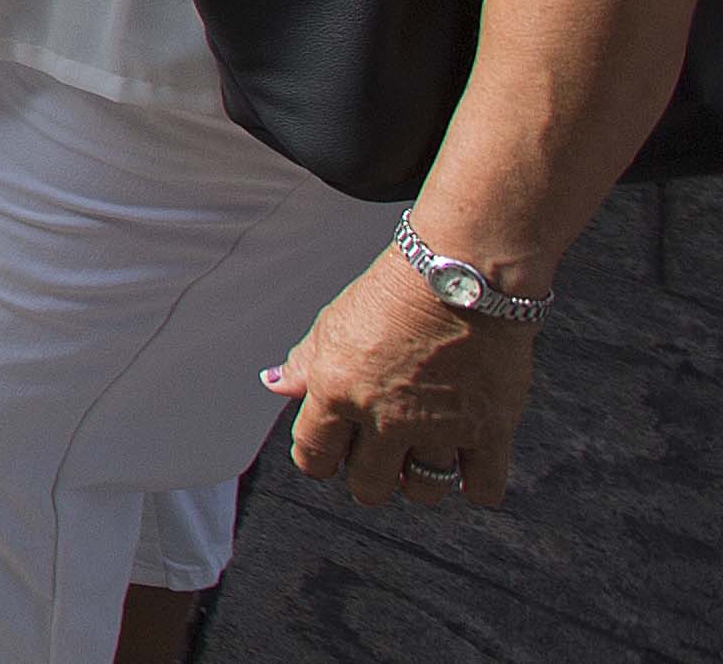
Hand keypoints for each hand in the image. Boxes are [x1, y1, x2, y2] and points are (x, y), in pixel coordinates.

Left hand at [271, 252, 532, 506]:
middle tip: (380, 457)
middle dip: (370, 476)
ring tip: (423, 457)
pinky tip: (467, 467)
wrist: (463, 274)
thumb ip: (305, 363)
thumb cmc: (394, 293)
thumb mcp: (335, 321)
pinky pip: (482, 489)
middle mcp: (385, 417)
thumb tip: (275, 385)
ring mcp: (438, 428)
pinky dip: (475, 486)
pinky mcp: (489, 430)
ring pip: (424, 490)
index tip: (333, 451)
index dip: (320, 459)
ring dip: (420, 481)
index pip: (313, 457)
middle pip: (369, 486)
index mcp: (337, 390)